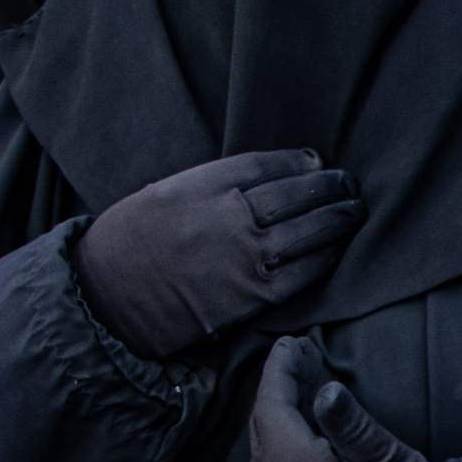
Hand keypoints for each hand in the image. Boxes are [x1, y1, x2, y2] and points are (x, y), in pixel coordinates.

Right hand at [74, 150, 361, 359]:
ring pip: (307, 230)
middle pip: (295, 194)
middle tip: (349, 183)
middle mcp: (228, 216)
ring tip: (354, 210)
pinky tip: (337, 248)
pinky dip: (325, 258)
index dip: (296, 162)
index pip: (265, 165)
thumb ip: (210, 184)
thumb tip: (260, 179)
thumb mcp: (163, 193)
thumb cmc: (129, 243)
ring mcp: (244, 256)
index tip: (315, 161)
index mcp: (202, 185)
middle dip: (329, 187)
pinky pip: (303, 272)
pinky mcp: (252, 295)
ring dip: (337, 219)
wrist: (107, 299)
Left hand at [249, 336, 461, 461]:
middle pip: (262, 431)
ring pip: (262, 454)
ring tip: (293, 386)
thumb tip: (323, 390)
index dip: (279, 373)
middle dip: (275, 390)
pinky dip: (278, 446)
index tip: (289, 344)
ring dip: (274, 417)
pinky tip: (295, 429)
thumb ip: (346, 421)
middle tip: (293, 358)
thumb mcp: (385, 454)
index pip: (273, 411)